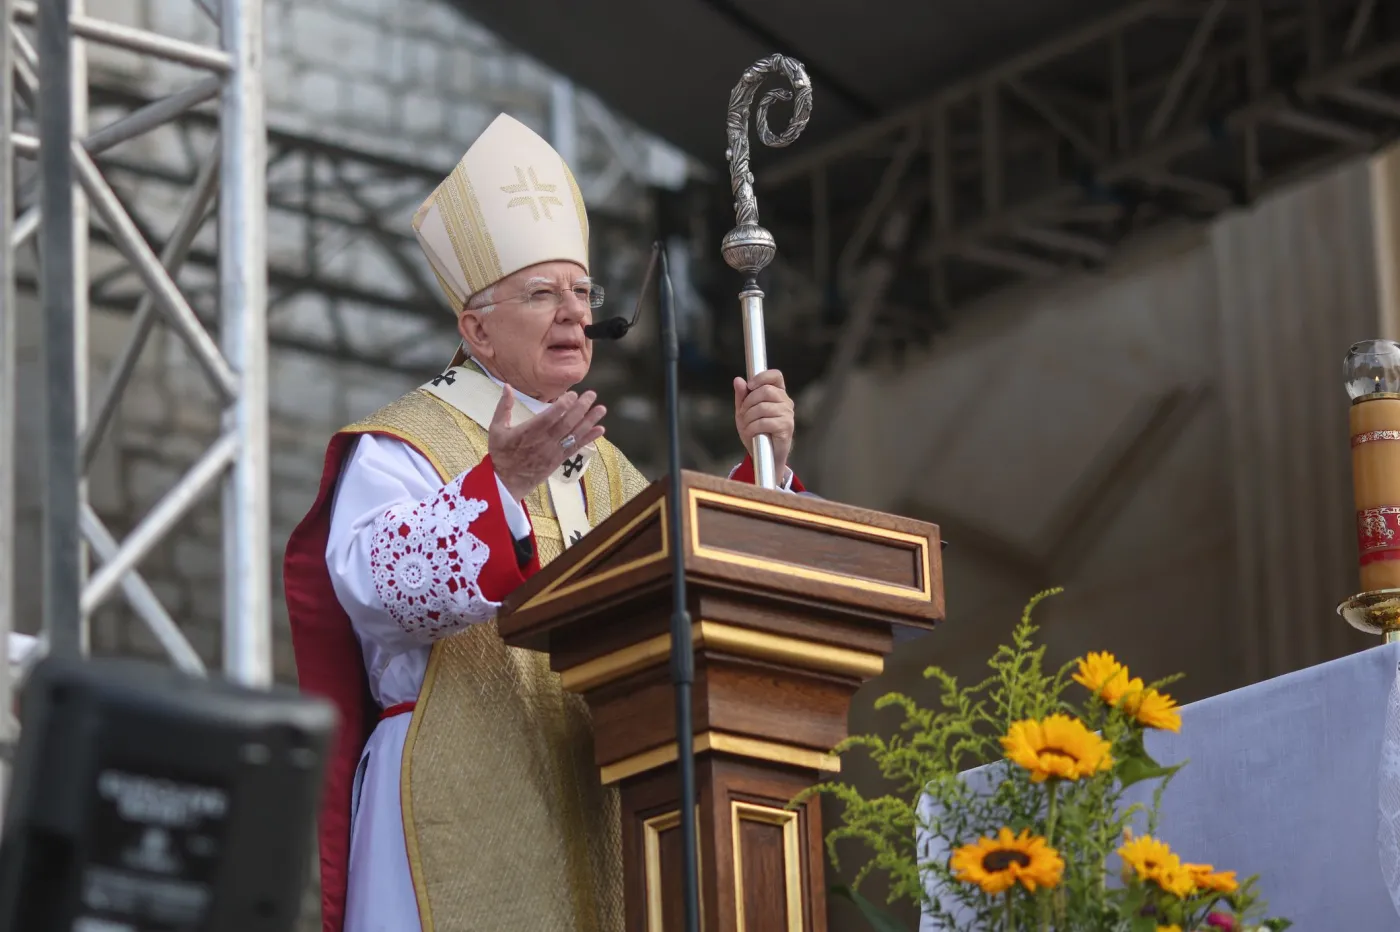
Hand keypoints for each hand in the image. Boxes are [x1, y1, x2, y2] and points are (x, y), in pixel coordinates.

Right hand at [489, 386, 605, 501]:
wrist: (506, 481)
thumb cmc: (501, 453)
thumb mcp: (497, 428)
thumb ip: (503, 407)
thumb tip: (507, 386)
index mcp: (529, 432)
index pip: (550, 417)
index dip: (563, 405)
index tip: (572, 394)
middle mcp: (544, 441)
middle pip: (567, 423)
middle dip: (581, 408)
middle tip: (592, 395)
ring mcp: (553, 452)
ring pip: (574, 435)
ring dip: (589, 421)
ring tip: (601, 409)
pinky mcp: (559, 460)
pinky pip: (576, 448)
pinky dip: (589, 439)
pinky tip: (600, 429)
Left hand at [733, 369, 794, 479]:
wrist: (763, 455)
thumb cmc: (755, 432)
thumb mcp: (744, 412)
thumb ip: (742, 396)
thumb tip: (738, 380)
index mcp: (778, 394)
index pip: (776, 376)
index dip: (762, 377)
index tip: (750, 385)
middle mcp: (786, 402)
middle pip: (766, 391)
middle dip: (749, 402)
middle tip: (743, 414)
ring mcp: (788, 415)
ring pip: (763, 407)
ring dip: (748, 417)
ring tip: (746, 426)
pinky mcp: (786, 427)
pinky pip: (764, 422)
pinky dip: (752, 428)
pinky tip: (751, 433)